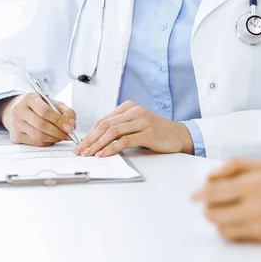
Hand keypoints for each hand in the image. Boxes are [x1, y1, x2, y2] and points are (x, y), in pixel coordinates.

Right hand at [0, 93, 76, 146]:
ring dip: (54, 139)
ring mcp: (16, 124)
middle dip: (58, 132)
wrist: (20, 111)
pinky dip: (48, 142)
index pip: (44, 111)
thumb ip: (67, 112)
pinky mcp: (16, 136)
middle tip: (68, 135)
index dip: (59, 121)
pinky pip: (36, 142)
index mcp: (30, 98)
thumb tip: (72, 125)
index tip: (69, 128)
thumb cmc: (41, 107)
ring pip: (38, 136)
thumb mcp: (54, 104)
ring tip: (62, 137)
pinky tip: (52, 139)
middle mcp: (19, 110)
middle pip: (41, 125)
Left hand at [74, 101, 193, 156]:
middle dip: (90, 139)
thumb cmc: (158, 132)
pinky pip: (125, 140)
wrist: (180, 135)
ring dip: (98, 144)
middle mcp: (135, 111)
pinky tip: (104, 154)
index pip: (104, 120)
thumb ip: (121, 127)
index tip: (81, 144)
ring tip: (89, 154)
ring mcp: (142, 121)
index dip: (90, 133)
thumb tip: (98, 139)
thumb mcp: (137, 124)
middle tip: (81, 151)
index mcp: (129, 107)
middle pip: (106, 125)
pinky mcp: (148, 133)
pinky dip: (112, 148)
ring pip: (113, 132)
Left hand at [193, 159, 260, 243]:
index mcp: (253, 186)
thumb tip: (212, 174)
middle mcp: (253, 208)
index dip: (199, 195)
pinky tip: (238, 224)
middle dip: (208, 208)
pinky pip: (237, 239)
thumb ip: (238, 165)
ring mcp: (258, 227)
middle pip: (213, 214)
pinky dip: (231, 232)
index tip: (193, 196)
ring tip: (224, 214)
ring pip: (222, 230)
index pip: (213, 193)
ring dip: (218, 222)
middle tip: (210, 204)